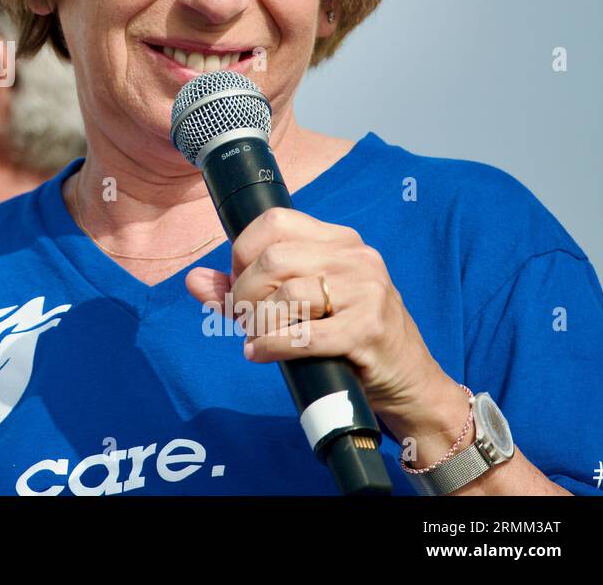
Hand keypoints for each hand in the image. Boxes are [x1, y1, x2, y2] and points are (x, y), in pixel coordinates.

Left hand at [184, 206, 450, 421]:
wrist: (410, 382)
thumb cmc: (347, 339)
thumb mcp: (299, 306)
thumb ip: (242, 290)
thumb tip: (192, 280)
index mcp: (339, 240)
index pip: (273, 222)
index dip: (242, 252)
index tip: (239, 282)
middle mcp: (355, 257)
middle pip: (272, 258)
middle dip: (245, 293)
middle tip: (245, 318)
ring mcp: (366, 291)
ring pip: (285, 294)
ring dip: (258, 322)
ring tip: (258, 337)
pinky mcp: (368, 329)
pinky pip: (302, 334)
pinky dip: (271, 346)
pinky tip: (261, 353)